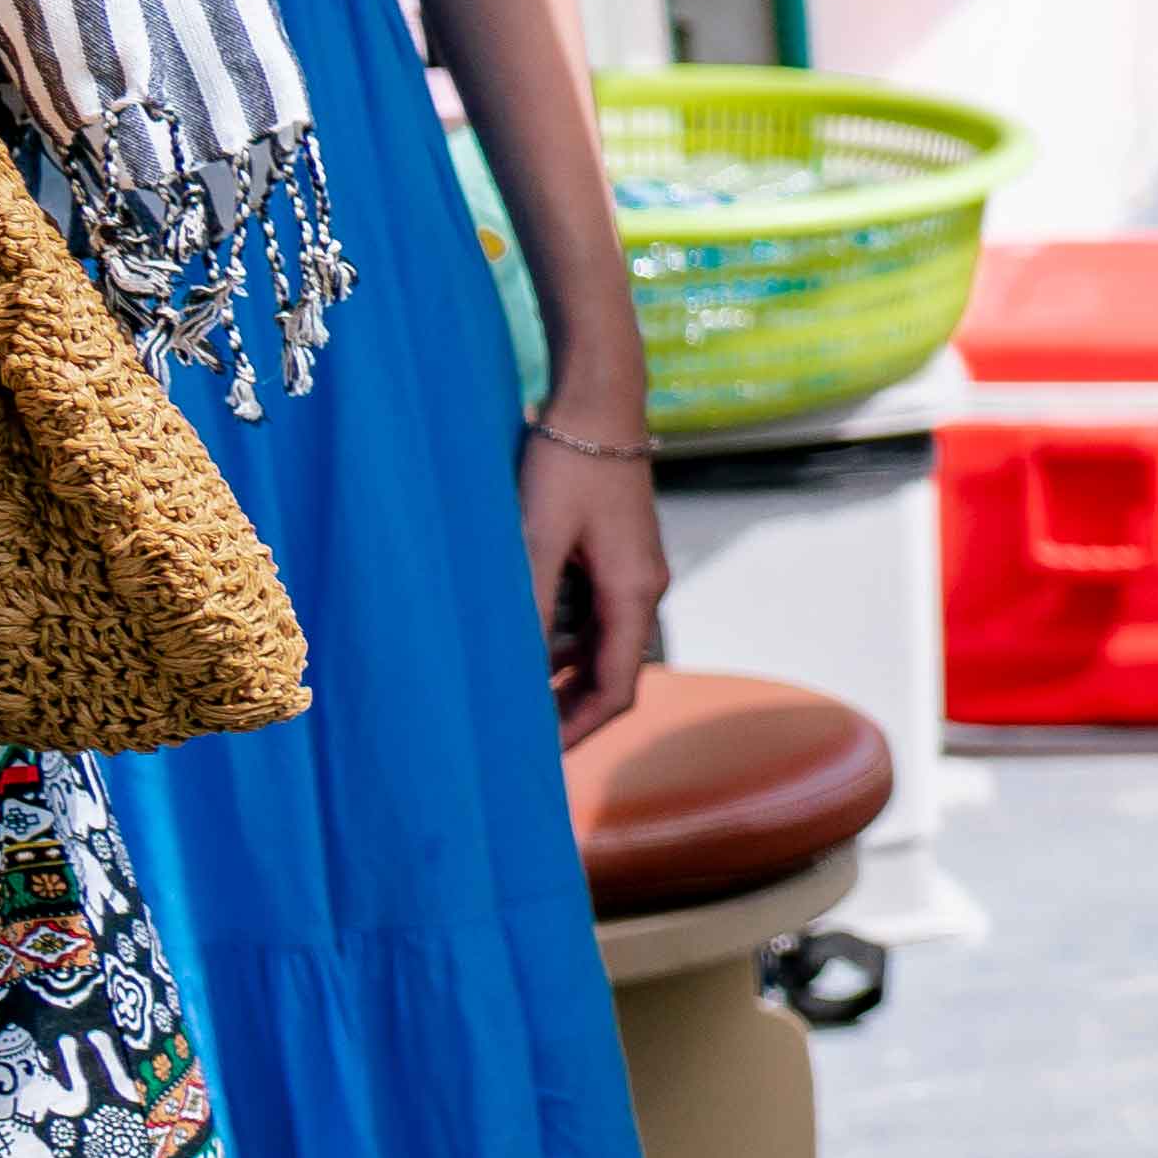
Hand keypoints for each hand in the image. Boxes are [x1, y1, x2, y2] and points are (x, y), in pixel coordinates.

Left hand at [519, 414, 665, 737]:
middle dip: (571, 711)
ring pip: (603, 645)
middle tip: (521, 739)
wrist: (598, 400)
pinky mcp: (619, 553)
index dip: (579, 729)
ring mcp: (634, 570)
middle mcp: (644, 589)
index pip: (616, 688)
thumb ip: (529, 608)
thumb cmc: (567, 465)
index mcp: (633, 594)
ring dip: (564, 676)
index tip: (538, 757)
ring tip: (516, 698)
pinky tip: (529, 643)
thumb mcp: (536, 539)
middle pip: (614, 672)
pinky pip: (597, 614)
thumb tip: (513, 673)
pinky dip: (565, 640)